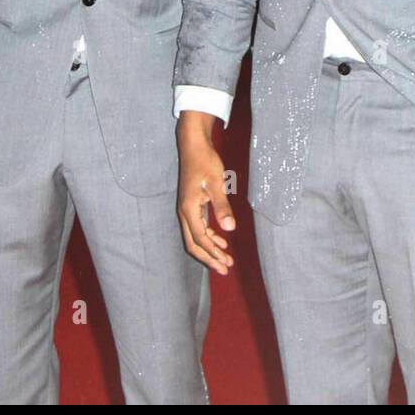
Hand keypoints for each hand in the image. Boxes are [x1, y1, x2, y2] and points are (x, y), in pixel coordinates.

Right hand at [176, 112, 235, 275]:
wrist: (194, 146)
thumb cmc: (205, 162)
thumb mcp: (216, 183)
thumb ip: (222, 206)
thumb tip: (230, 229)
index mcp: (188, 210)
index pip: (201, 239)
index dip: (213, 254)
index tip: (226, 264)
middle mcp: (185, 213)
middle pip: (194, 244)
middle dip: (210, 258)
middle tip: (225, 269)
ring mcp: (187, 209)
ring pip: (196, 237)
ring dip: (211, 248)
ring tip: (226, 258)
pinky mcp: (192, 205)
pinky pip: (199, 227)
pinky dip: (210, 236)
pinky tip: (221, 239)